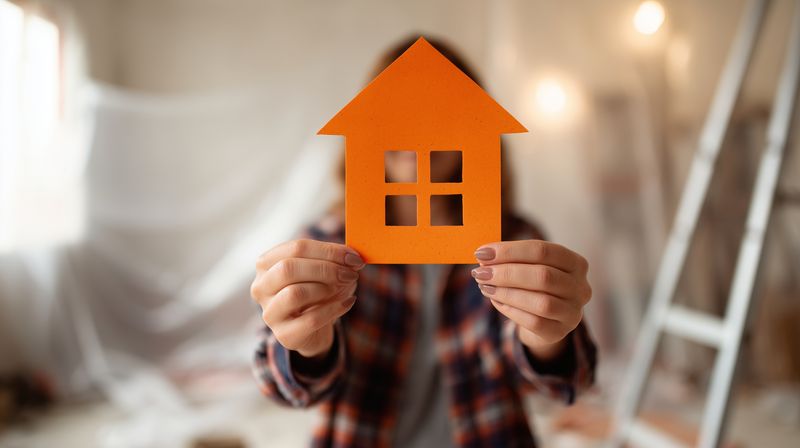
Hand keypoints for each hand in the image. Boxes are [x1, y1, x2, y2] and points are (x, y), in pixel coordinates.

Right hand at [251, 239, 363, 359]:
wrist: (313, 329)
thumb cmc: (317, 292)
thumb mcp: (323, 270)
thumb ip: (335, 259)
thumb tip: (353, 257)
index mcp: (267, 264)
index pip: (296, 248)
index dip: (328, 250)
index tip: (354, 257)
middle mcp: (261, 287)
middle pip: (288, 268)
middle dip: (326, 269)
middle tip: (351, 273)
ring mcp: (269, 313)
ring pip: (295, 293)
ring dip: (326, 288)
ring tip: (345, 287)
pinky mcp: (284, 335)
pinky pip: (311, 319)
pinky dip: (335, 308)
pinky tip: (348, 302)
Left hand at [472, 240, 590, 361]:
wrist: (543, 320)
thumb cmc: (533, 286)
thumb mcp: (528, 267)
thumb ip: (511, 259)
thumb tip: (484, 255)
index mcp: (575, 263)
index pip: (543, 250)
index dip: (510, 250)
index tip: (483, 252)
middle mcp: (580, 287)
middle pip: (543, 276)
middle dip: (507, 272)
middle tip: (481, 272)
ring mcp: (573, 312)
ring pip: (540, 302)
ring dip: (507, 292)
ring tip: (485, 286)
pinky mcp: (559, 332)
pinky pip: (533, 322)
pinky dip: (511, 310)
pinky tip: (496, 301)